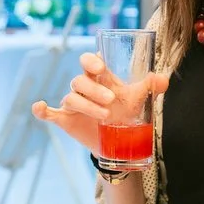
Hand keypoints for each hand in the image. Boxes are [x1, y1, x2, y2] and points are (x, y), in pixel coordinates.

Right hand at [31, 52, 168, 153]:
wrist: (119, 142)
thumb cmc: (125, 113)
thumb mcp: (139, 100)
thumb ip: (150, 88)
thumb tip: (163, 80)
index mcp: (100, 78)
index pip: (89, 61)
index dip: (91, 61)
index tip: (100, 66)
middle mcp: (84, 87)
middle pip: (80, 80)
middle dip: (94, 88)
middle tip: (111, 100)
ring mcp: (73, 103)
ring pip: (72, 97)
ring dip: (86, 105)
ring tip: (104, 116)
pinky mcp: (66, 119)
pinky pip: (51, 113)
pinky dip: (42, 110)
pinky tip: (40, 107)